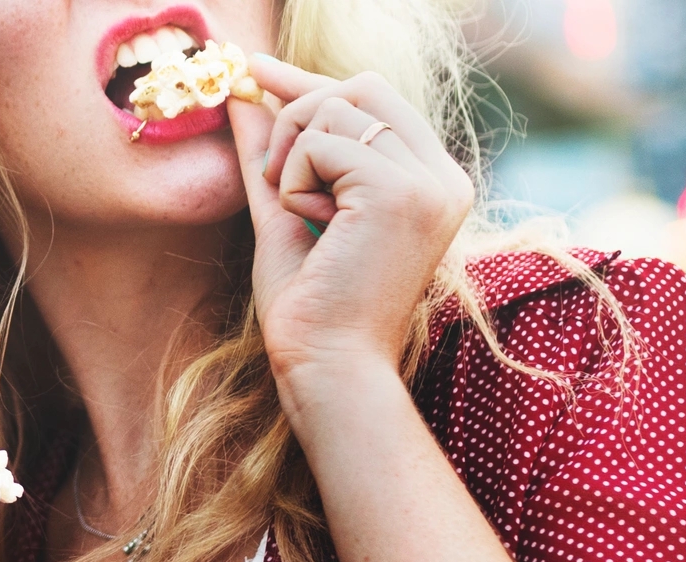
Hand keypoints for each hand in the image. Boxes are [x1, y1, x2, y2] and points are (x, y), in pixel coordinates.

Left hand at [228, 57, 473, 381]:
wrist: (326, 366)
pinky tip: (312, 226)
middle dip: (297, 114)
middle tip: (272, 173)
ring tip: (303, 218)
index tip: (255, 70)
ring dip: (292, 161)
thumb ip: (273, 155)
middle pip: (359, 87)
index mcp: (430, 181)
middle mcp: (443, 175)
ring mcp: (429, 180)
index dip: (310, 82)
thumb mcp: (286, 213)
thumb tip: (243, 96)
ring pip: (335, 111)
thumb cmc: (308, 308)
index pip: (374, 98)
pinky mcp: (402, 192)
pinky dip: (294, 182)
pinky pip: (322, 144)